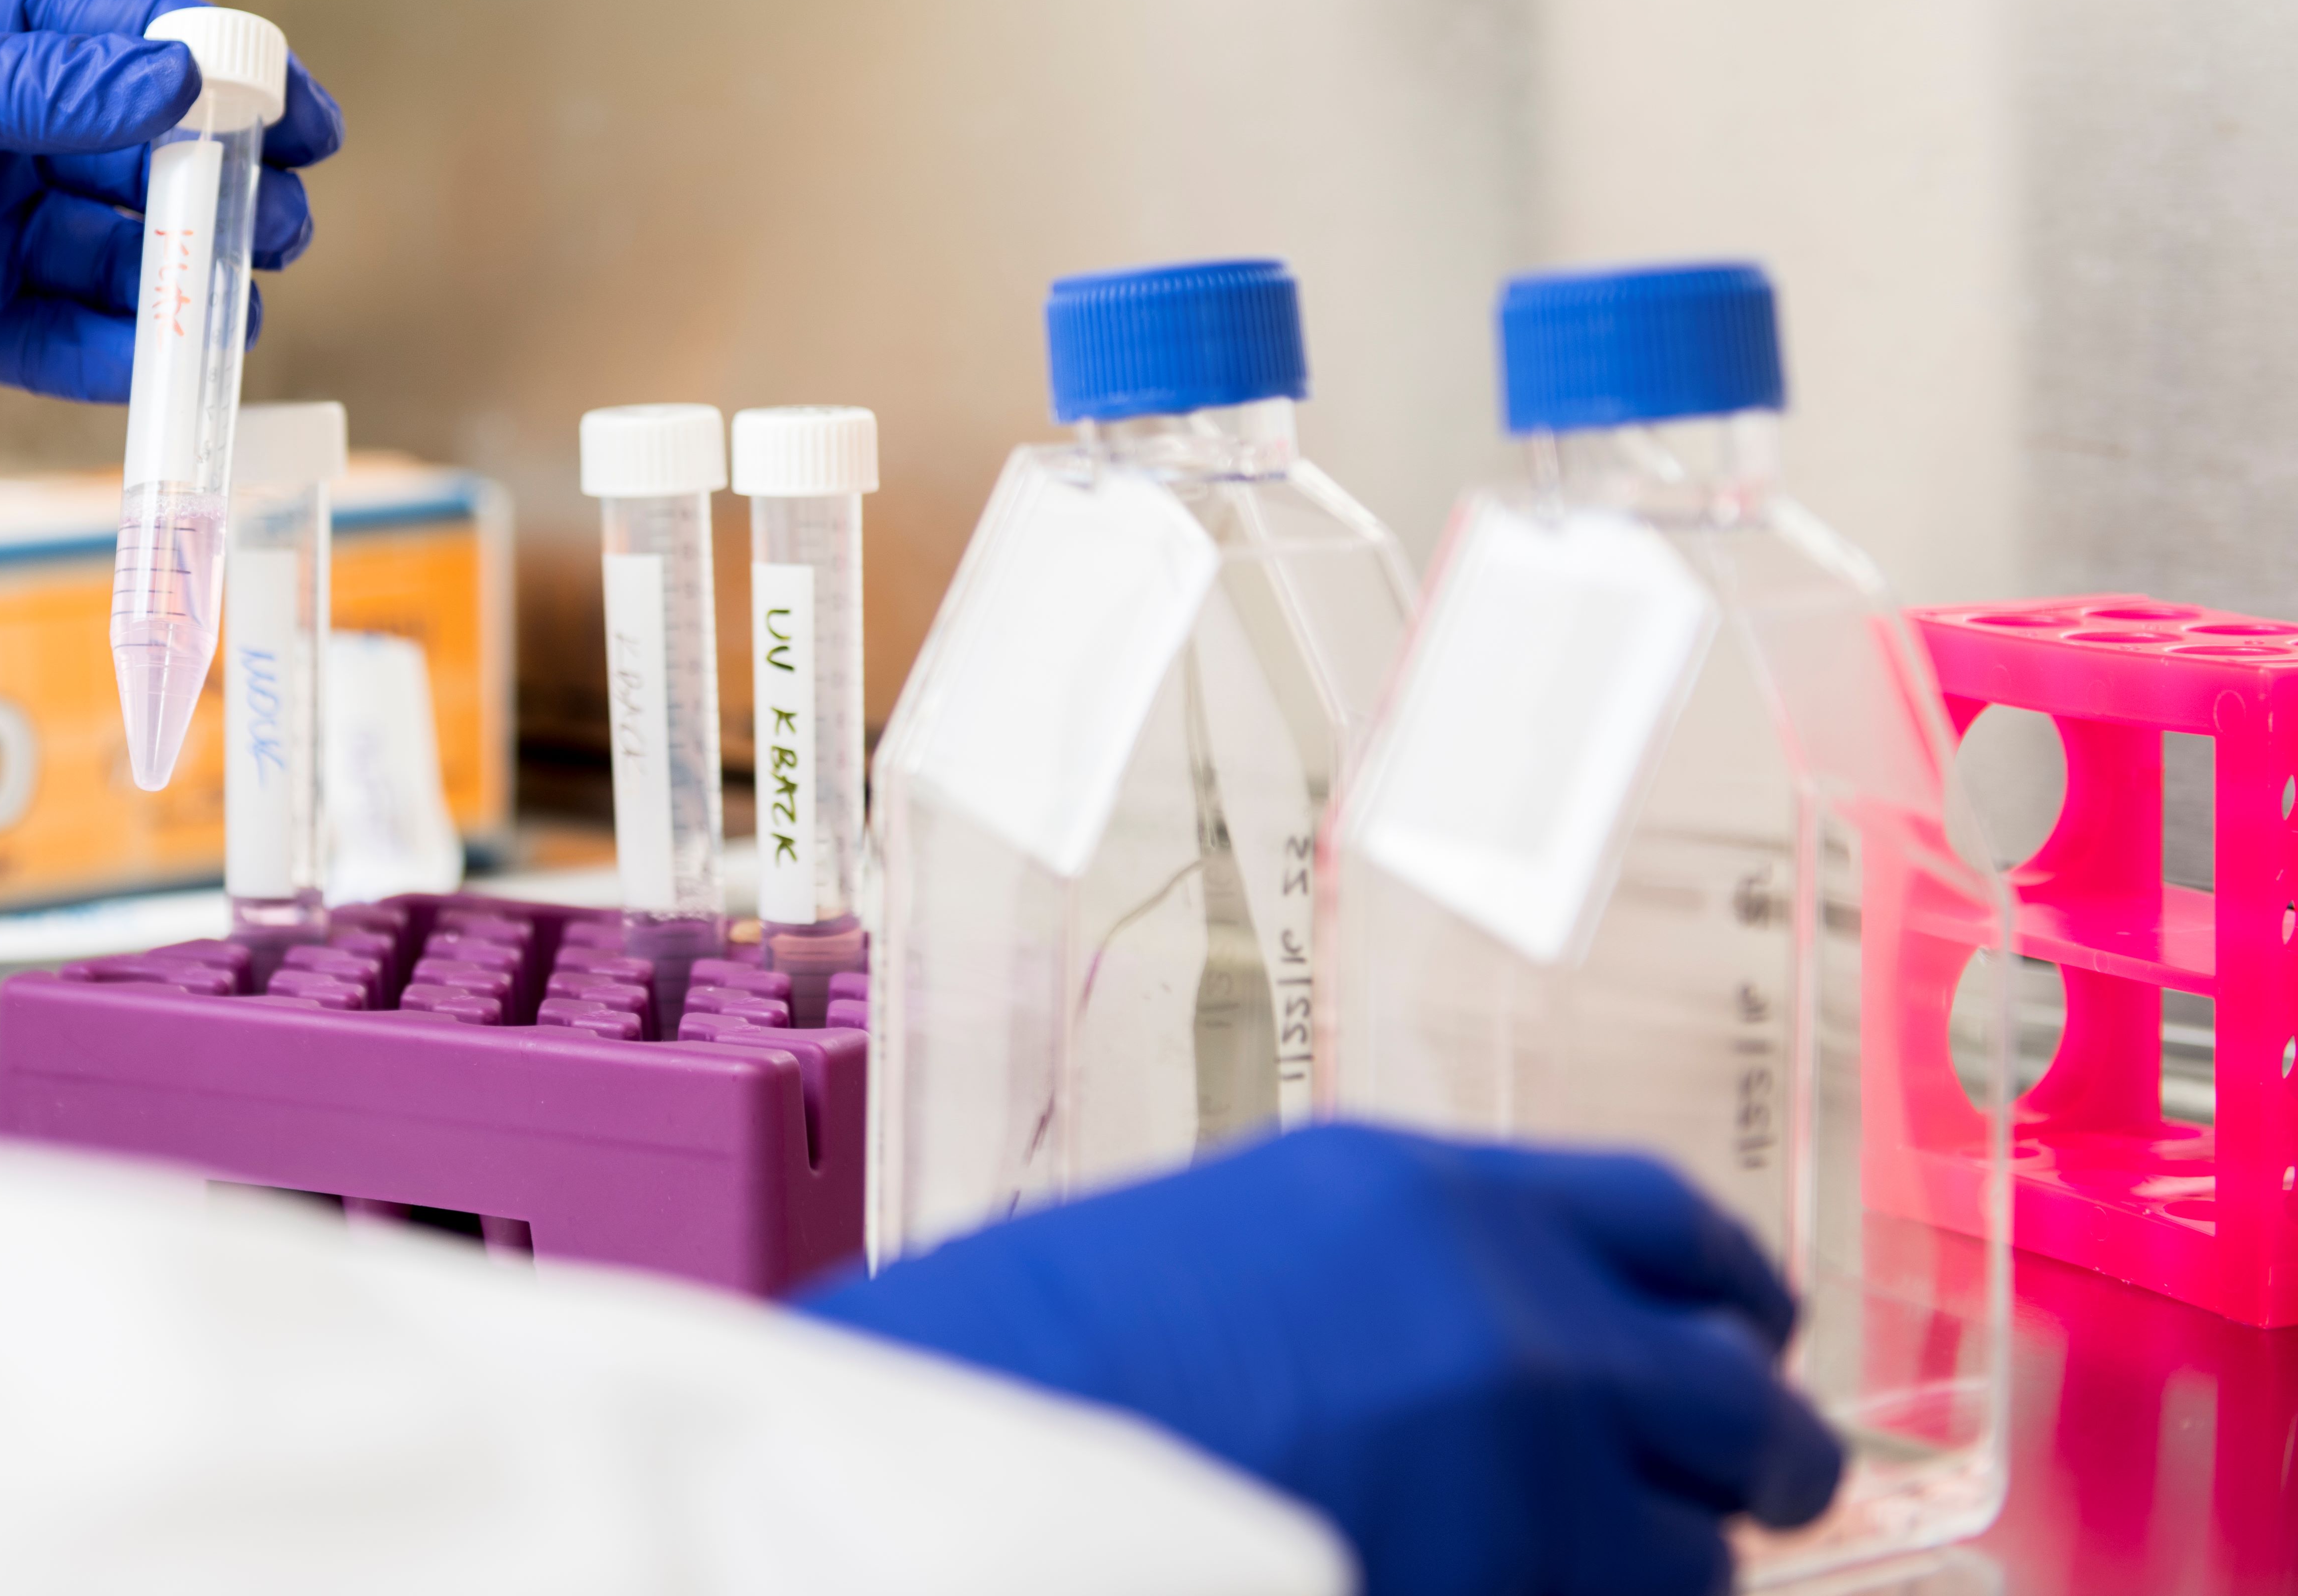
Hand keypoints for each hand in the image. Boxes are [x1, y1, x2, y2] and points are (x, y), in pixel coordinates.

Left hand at [0, 0, 342, 445]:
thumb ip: (29, 84)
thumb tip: (182, 79)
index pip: (143, 41)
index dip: (236, 78)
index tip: (307, 126)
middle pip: (152, 155)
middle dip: (226, 190)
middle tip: (277, 229)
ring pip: (119, 255)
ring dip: (183, 281)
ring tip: (233, 306)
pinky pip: (57, 343)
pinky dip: (116, 361)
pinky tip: (165, 371)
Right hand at [797, 1126, 1846, 1595]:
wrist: (989, 1471)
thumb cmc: (1058, 1360)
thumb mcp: (1249, 1246)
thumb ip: (1405, 1281)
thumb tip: (1520, 1356)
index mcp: (1432, 1200)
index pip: (1664, 1216)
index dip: (1734, 1284)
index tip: (1758, 1328)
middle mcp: (1518, 1319)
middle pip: (1738, 1397)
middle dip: (1767, 1454)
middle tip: (1761, 1485)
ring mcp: (1534, 1478)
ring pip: (1699, 1554)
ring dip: (1665, 1566)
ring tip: (1581, 1566)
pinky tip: (1516, 1587)